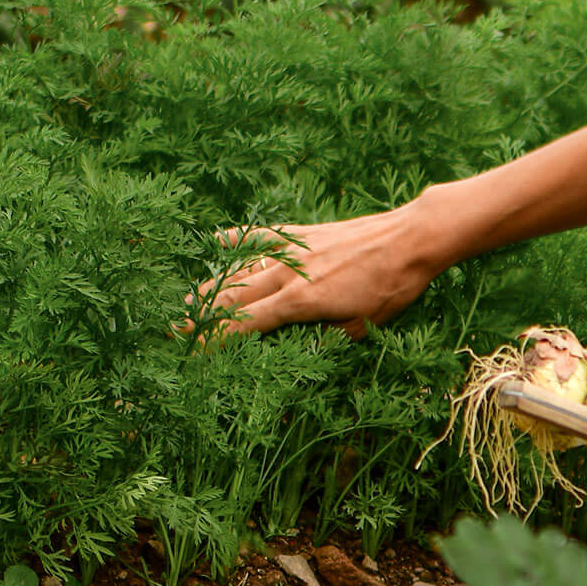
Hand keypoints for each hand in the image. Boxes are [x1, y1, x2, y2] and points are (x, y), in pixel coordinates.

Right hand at [186, 202, 445, 339]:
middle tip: (175, 330)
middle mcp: (288, 272)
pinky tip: (215, 241)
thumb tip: (296, 354)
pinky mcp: (303, 231)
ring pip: (239, 266)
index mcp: (300, 301)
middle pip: (231, 296)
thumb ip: (323, 341)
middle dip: (201, 315)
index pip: (244, 325)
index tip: (193, 353)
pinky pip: (259, 236)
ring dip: (211, 284)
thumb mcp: (361, 328)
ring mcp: (293, 248)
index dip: (215, 341)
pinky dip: (235, 240)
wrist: (411, 239)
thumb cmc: (392, 287)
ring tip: (189, 299)